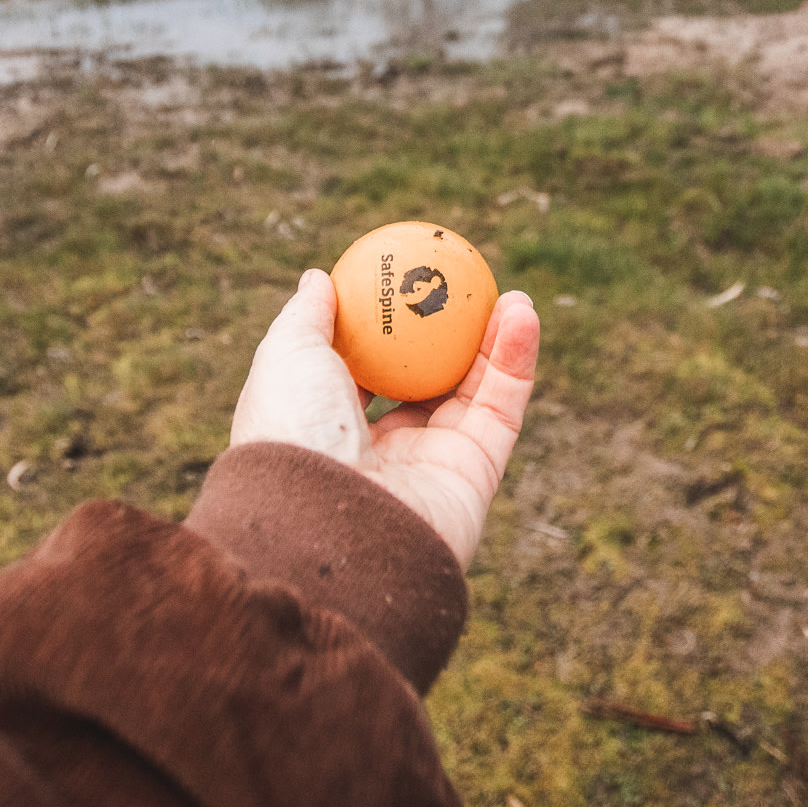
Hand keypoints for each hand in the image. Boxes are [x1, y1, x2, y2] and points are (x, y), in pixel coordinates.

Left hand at [230, 268, 539, 566]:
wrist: (332, 527)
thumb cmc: (295, 435)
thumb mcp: (287, 359)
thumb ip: (306, 317)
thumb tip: (319, 279)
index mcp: (327, 426)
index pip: (361, 372)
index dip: (385, 330)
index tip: (405, 284)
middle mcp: (379, 450)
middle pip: (425, 381)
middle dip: (450, 336)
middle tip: (466, 288)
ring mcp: (429, 465)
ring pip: (472, 392)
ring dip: (495, 341)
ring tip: (510, 293)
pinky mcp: (474, 476)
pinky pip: (501, 409)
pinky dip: (516, 361)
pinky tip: (520, 312)